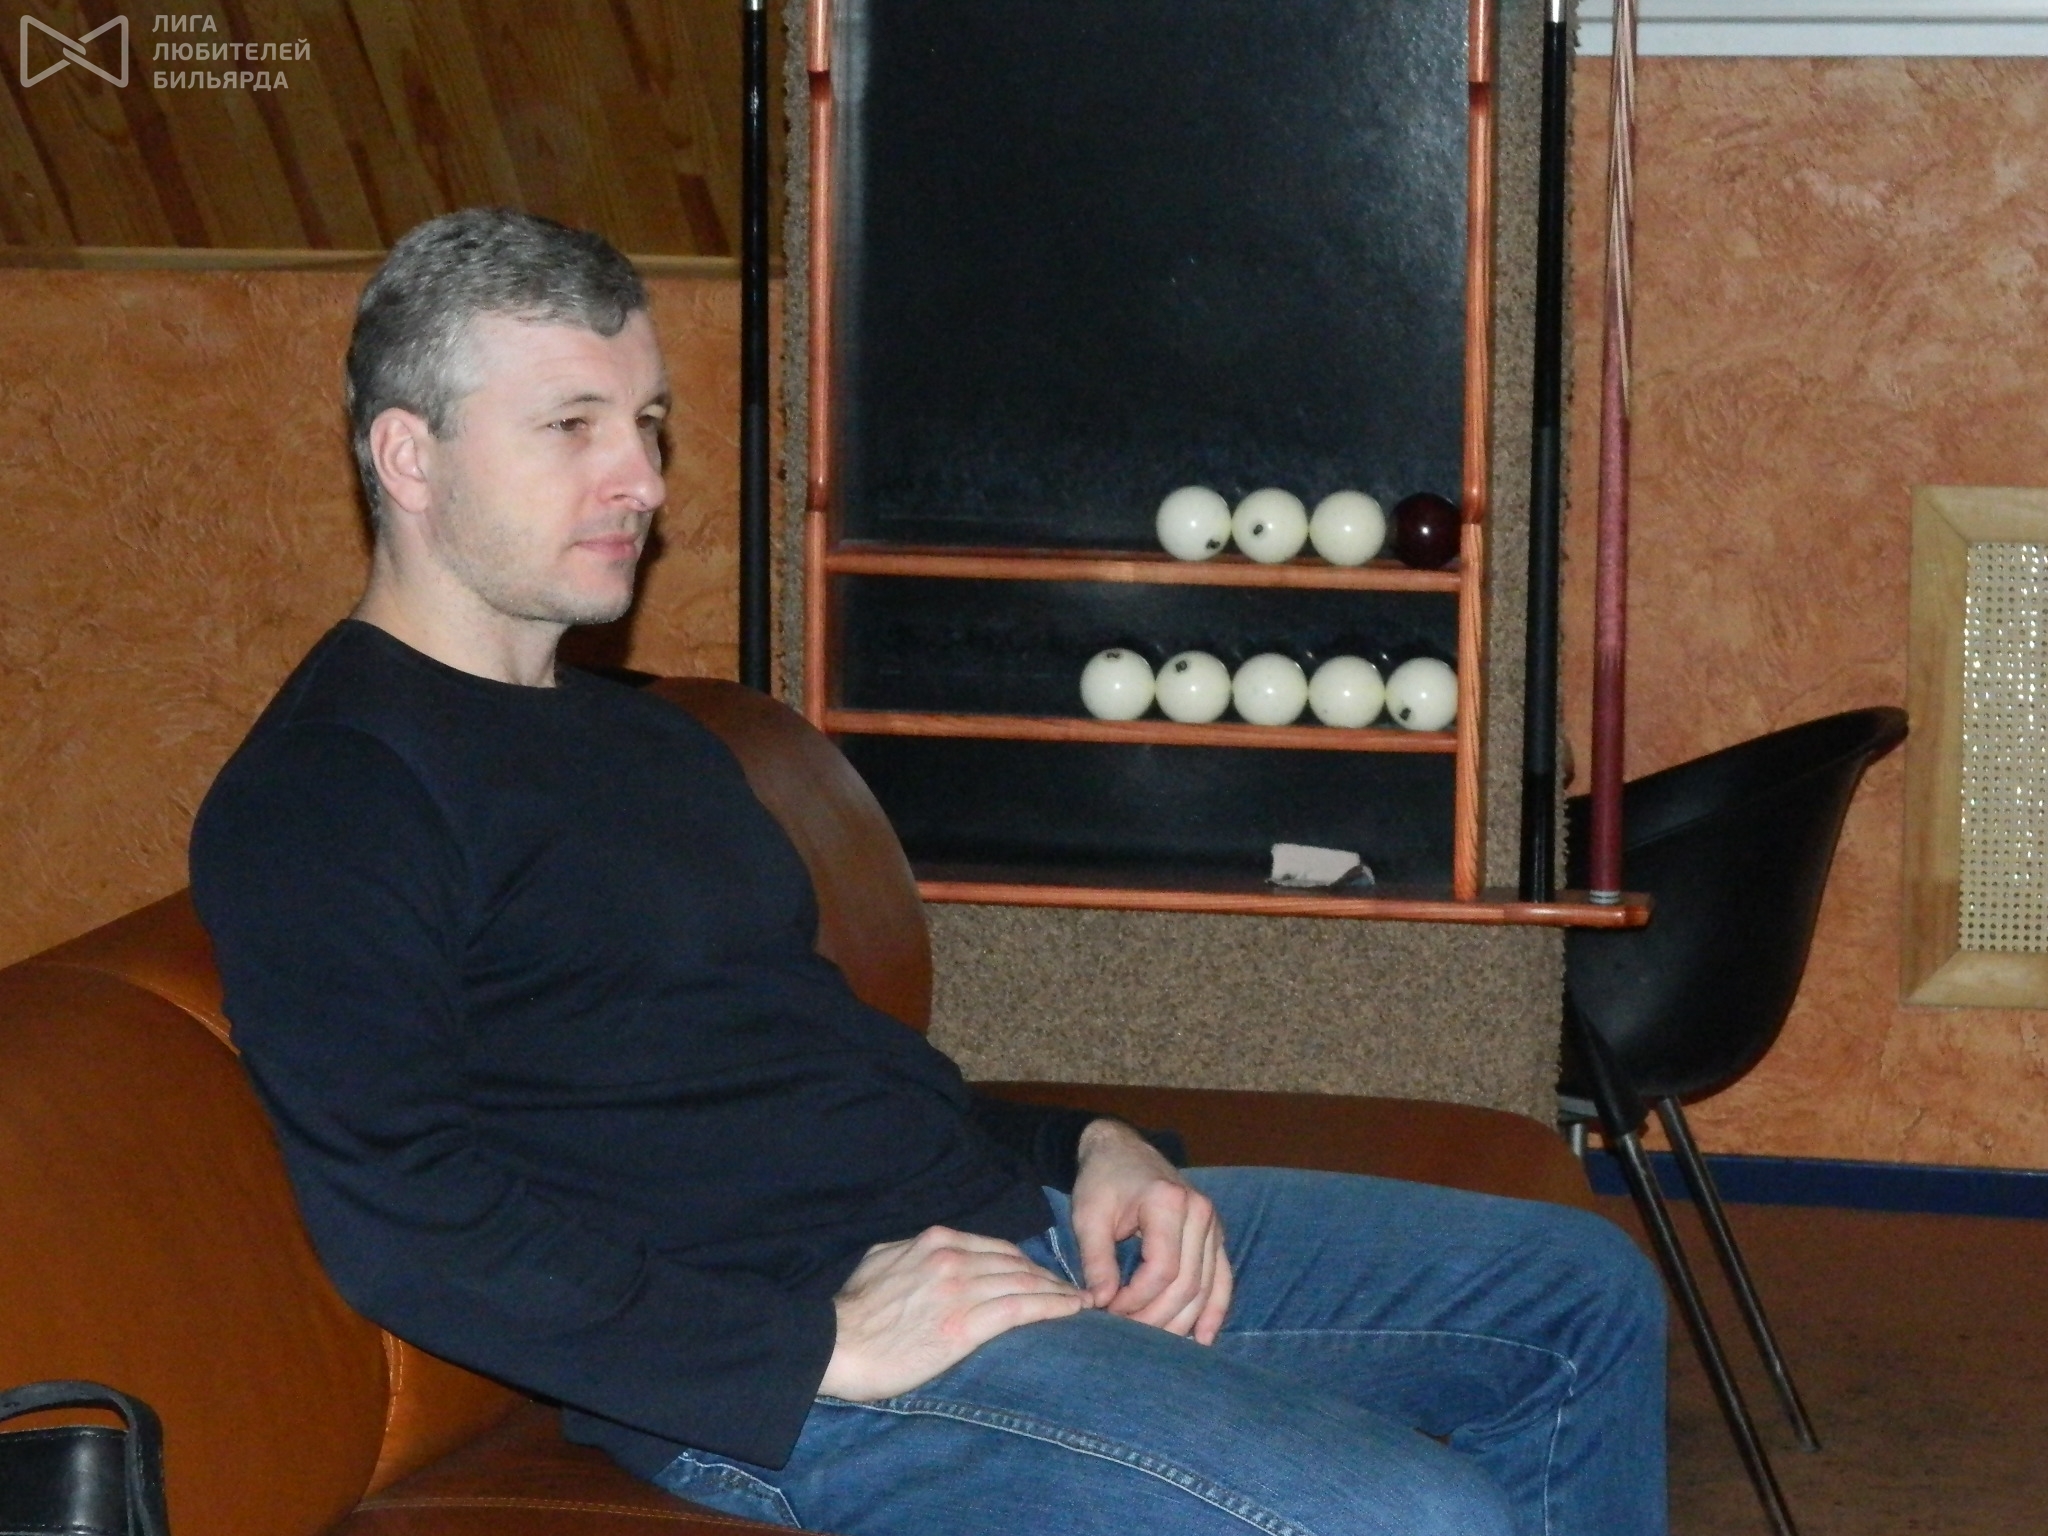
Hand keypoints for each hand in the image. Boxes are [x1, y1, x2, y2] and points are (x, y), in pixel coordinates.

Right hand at [818, 1226, 1085, 1401]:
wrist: (834, 1344)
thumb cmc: (851, 1310)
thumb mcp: (881, 1259)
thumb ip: (914, 1252)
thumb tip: (933, 1254)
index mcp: (935, 1241)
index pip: (996, 1248)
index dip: (1024, 1262)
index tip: (1040, 1274)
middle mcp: (952, 1259)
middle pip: (1016, 1264)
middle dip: (1047, 1276)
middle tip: (1070, 1289)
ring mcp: (960, 1291)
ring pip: (1023, 1283)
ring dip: (1056, 1291)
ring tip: (1078, 1301)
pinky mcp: (964, 1326)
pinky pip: (1019, 1309)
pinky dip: (1051, 1306)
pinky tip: (1071, 1309)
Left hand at [1069, 1119, 1231, 1343]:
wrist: (1121, 1150)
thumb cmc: (1103, 1180)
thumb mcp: (1089, 1215)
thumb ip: (1096, 1260)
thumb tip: (1100, 1303)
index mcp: (1169, 1202)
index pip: (1162, 1270)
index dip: (1136, 1299)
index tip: (1109, 1310)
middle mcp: (1200, 1213)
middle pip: (1187, 1283)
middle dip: (1157, 1316)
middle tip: (1128, 1335)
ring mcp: (1213, 1224)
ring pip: (1206, 1287)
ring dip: (1182, 1322)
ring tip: (1157, 1347)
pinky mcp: (1216, 1236)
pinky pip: (1222, 1278)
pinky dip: (1214, 1310)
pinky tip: (1203, 1338)